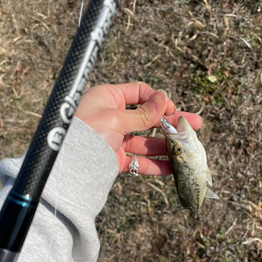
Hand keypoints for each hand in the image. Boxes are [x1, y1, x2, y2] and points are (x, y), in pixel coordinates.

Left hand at [75, 82, 202, 174]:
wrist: (65, 169)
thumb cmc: (86, 135)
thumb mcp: (115, 119)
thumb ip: (143, 113)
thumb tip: (164, 98)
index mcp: (108, 99)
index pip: (139, 93)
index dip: (158, 100)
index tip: (173, 110)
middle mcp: (112, 117)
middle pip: (148, 118)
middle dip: (171, 123)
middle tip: (196, 124)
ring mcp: (114, 140)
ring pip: (146, 141)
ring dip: (168, 145)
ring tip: (190, 149)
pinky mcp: (115, 160)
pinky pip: (139, 161)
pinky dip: (156, 164)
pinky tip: (173, 167)